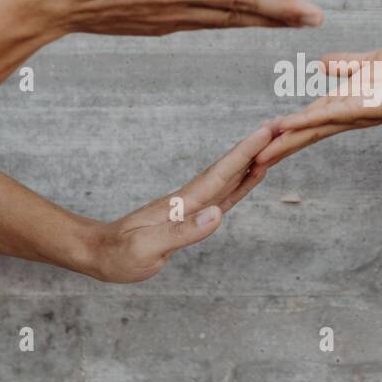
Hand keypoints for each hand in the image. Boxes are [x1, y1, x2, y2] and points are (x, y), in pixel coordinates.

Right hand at [10, 0, 321, 36]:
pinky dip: (237, 24)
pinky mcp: (161, 25)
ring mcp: (168, 12)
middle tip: (317, 15)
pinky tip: (254, 23)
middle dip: (281, 7)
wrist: (43, 2)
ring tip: (301, 23)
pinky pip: (209, 25)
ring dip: (267, 21)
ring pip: (228, 17)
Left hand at [73, 123, 272, 282]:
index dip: (245, 153)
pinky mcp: (189, 216)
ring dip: (252, 162)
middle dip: (255, 149)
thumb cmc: (118, 254)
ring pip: (228, 179)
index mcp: (182, 204)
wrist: (98, 253)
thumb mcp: (147, 249)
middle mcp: (189, 200)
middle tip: (283, 127)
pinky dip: (240, 184)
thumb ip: (183, 231)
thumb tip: (217, 214)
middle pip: (229, 170)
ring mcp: (190, 206)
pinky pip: (222, 195)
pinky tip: (250, 176)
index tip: (267, 131)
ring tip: (275, 145)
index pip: (220, 174)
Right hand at [256, 45, 381, 167]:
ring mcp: (352, 114)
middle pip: (307, 134)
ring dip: (283, 142)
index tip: (265, 138)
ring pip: (311, 131)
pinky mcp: (360, 108)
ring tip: (259, 156)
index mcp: (348, 104)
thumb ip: (345, 63)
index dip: (288, 129)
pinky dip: (303, 122)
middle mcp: (348, 114)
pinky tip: (282, 129)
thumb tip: (319, 63)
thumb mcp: (371, 62)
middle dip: (280, 147)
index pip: (311, 119)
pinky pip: (326, 116)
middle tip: (254, 162)